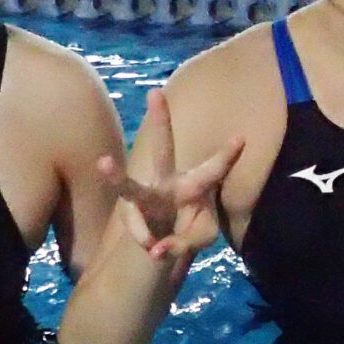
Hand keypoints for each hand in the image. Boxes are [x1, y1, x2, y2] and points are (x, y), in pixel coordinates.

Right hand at [96, 88, 241, 261]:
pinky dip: (147, 241)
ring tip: (102, 162)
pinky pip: (138, 229)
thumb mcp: (202, 237)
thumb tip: (156, 251)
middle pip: (163, 149)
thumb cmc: (190, 228)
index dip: (226, 155)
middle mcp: (168, 182)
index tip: (241, 138)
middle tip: (155, 92)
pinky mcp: (131, 214)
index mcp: (194, 184)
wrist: (165, 240)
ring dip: (116, 176)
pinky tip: (155, 251)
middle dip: (160, 121)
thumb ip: (186, 243)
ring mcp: (147, 197)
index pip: (213, 169)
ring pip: (130, 187)